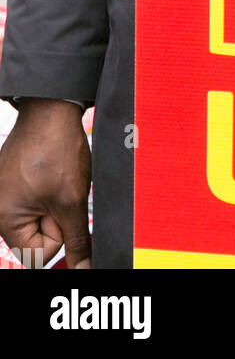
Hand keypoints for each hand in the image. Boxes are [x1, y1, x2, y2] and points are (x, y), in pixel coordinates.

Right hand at [0, 98, 91, 267]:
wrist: (52, 107)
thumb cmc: (57, 149)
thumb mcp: (72, 201)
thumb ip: (77, 241)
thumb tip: (84, 268)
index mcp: (4, 219)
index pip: (37, 255)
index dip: (59, 234)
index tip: (61, 204)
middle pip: (39, 236)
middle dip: (58, 216)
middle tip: (61, 187)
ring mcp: (7, 192)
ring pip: (42, 216)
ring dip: (57, 202)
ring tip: (58, 176)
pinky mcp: (15, 179)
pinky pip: (38, 198)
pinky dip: (52, 189)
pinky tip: (54, 169)